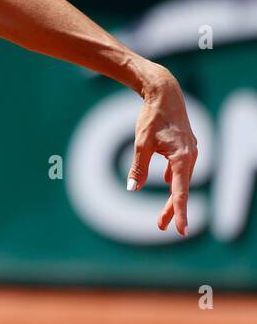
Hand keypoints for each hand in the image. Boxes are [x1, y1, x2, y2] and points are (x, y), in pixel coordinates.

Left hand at [126, 66, 198, 234]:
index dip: (179, 212)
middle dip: (172, 209)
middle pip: (181, 189)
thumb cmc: (152, 117)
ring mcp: (190, 151)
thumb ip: (137, 167)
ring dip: (173, 196)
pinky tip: (167, 183)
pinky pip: (180, 168)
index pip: (180, 191)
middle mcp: (191, 156)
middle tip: (162, 228)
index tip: (180, 230)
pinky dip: (173, 179)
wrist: (164, 93)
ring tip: (163, 216)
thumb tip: (132, 188)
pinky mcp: (184, 147)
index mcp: (182, 158)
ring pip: (181, 180)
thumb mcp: (141, 143)